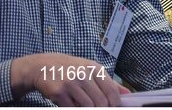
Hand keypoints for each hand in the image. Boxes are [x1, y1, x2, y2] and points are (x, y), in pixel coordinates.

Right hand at [10, 53, 126, 105]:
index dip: (115, 104)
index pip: (112, 91)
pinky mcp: (59, 93)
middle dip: (102, 109)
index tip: (114, 108)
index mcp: (96, 69)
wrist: (43, 66)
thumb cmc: (72, 70)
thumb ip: (109, 83)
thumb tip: (127, 94)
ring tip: (84, 105)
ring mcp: (72, 84)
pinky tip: (72, 104)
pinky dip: (75, 109)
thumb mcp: (92, 71)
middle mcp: (85, 75)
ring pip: (88, 107)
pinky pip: (72, 108)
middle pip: (101, 102)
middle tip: (100, 109)